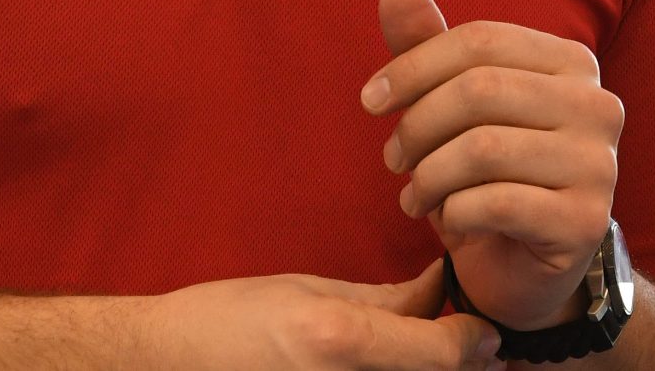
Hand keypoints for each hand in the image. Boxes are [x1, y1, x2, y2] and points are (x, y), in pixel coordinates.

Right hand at [146, 260, 501, 370]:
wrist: (169, 362)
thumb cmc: (233, 318)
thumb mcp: (313, 291)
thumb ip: (385, 299)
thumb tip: (438, 291)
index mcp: (340, 340)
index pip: (442, 354)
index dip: (474, 342)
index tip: (484, 332)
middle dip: (457, 365)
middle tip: (466, 347)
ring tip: (427, 354)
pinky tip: (390, 364)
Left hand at [362, 0, 622, 330]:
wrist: (528, 268)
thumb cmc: (488, 177)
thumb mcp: (453, 109)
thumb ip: (428, 47)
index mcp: (572, 62)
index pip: (480, 40)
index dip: (413, 66)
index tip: (370, 100)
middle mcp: (598, 105)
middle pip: (479, 90)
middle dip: (417, 125)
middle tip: (392, 159)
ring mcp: (600, 164)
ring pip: (482, 148)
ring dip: (429, 175)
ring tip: (413, 195)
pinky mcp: (586, 221)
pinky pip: (494, 203)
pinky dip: (453, 212)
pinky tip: (447, 221)